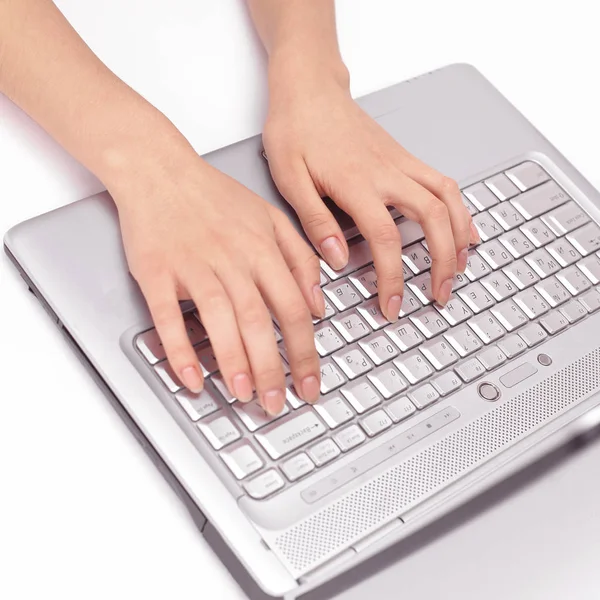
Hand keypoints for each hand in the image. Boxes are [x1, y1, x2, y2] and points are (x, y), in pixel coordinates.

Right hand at [107, 128, 322, 414]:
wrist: (160, 170)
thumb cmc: (215, 196)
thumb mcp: (270, 217)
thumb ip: (300, 258)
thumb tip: (319, 304)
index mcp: (262, 248)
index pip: (292, 308)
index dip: (304, 351)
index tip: (310, 383)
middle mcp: (232, 259)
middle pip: (259, 321)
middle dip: (273, 368)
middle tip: (277, 404)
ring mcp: (193, 265)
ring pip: (220, 320)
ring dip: (233, 362)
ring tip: (245, 395)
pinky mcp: (157, 271)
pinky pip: (168, 316)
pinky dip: (179, 349)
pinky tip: (191, 377)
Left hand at [263, 71, 478, 318]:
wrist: (309, 88)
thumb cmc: (295, 130)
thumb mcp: (289, 178)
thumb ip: (315, 220)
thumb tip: (337, 259)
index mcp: (356, 183)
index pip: (385, 239)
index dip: (393, 278)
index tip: (392, 305)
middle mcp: (387, 172)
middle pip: (432, 218)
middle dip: (443, 262)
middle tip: (439, 294)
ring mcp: (401, 162)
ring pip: (447, 198)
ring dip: (460, 236)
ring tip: (460, 268)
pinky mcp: (404, 156)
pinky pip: (443, 182)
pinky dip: (459, 208)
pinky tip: (462, 227)